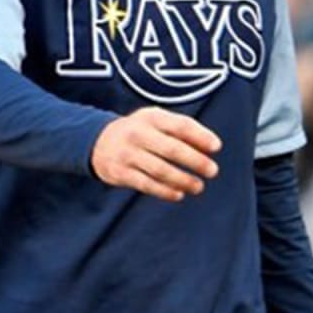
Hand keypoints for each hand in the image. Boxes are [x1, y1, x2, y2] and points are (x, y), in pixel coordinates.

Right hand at [90, 107, 220, 201]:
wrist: (96, 141)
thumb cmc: (137, 132)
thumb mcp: (155, 121)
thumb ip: (182, 128)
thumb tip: (212, 145)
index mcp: (150, 118)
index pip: (179, 125)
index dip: (200, 136)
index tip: (216, 147)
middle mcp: (137, 134)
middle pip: (171, 149)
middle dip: (195, 161)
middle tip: (212, 170)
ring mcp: (127, 154)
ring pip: (160, 170)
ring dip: (183, 180)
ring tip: (198, 186)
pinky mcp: (120, 172)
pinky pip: (146, 184)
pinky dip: (165, 191)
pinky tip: (178, 194)